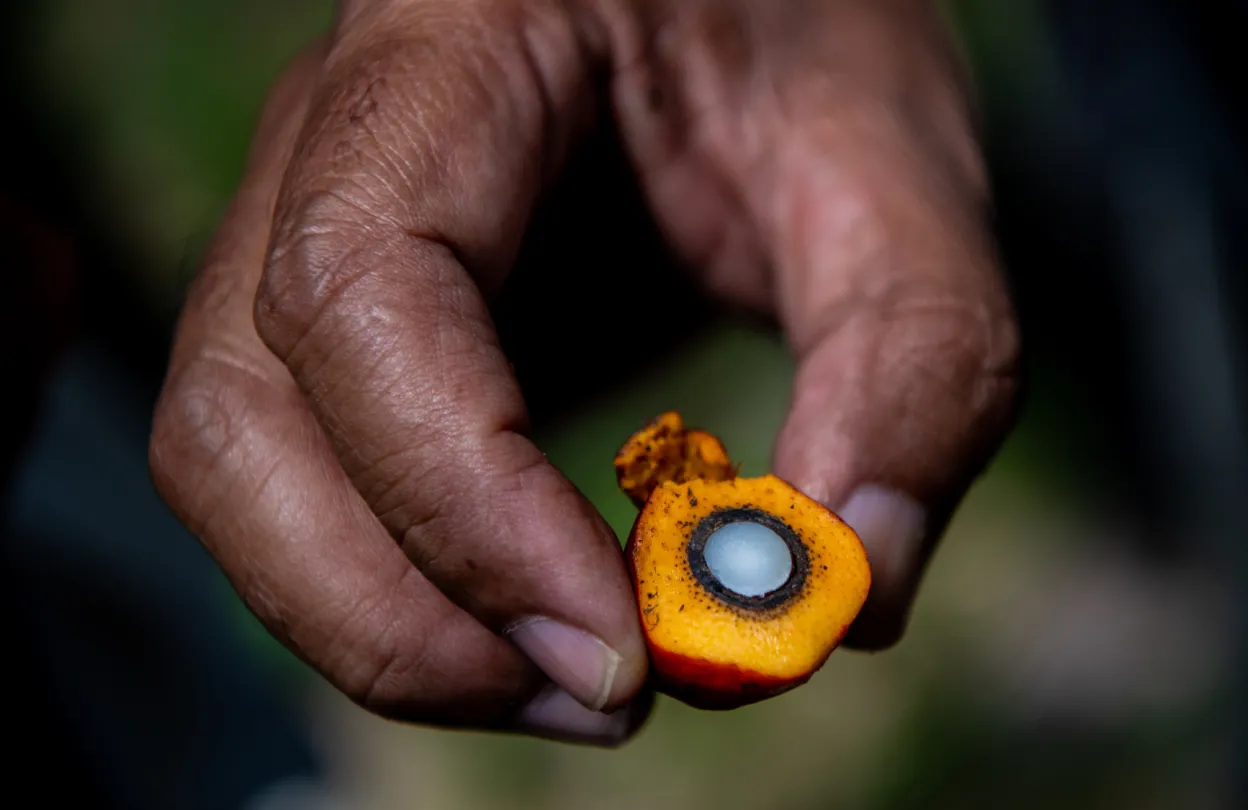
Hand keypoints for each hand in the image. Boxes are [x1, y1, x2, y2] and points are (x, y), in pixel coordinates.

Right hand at [149, 0, 1018, 745]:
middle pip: (239, 413)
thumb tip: (849, 598)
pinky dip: (404, 586)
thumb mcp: (901, 162)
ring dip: (383, 622)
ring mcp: (317, 220)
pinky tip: (546, 622)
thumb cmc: (812, 35)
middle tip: (603, 699)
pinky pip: (311, 474)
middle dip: (397, 609)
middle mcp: (337, 132)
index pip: (361, 288)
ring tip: (580, 683)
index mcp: (455, 40)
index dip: (460, 499)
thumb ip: (918, 358)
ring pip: (239, 464)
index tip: (616, 645)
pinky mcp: (354, 314)